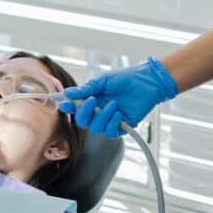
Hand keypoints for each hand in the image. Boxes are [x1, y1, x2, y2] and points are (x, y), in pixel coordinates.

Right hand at [59, 58, 177, 135]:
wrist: (147, 83)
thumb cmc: (126, 79)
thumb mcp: (104, 81)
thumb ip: (87, 89)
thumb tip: (68, 93)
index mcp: (91, 99)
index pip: (75, 107)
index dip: (68, 108)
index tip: (64, 104)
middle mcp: (98, 111)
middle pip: (82, 121)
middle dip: (85, 113)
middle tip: (93, 101)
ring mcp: (109, 119)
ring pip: (95, 129)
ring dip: (102, 117)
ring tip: (113, 105)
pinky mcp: (121, 126)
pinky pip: (110, 133)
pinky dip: (113, 124)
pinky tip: (119, 114)